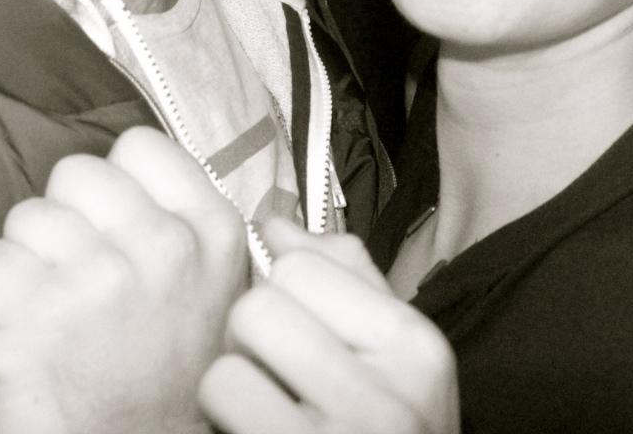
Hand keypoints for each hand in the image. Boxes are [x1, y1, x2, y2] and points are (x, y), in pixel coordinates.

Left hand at [0, 126, 250, 433]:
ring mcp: (97, 279)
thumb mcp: (216, 291)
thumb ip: (189, 222)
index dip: (115, 184)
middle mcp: (161, 247)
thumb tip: (141, 160)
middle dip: (67, 217)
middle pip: (75, 173)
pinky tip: (23, 325)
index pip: (138, 146)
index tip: (114, 225)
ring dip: (30, 258)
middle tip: (81, 273)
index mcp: (212, 232)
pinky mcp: (34, 315)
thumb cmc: (169, 382)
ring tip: (56, 306)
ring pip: (26, 216)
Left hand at [200, 219, 459, 433]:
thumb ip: (345, 278)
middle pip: (257, 310)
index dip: (281, 290)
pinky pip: (216, 420)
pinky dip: (220, 428)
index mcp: (416, 348)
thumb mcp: (394, 357)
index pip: (301, 267)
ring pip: (224, 370)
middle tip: (270, 371)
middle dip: (250, 339)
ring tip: (257, 412)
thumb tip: (275, 219)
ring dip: (229, 390)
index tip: (297, 323)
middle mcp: (385, 400)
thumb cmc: (387, 431)